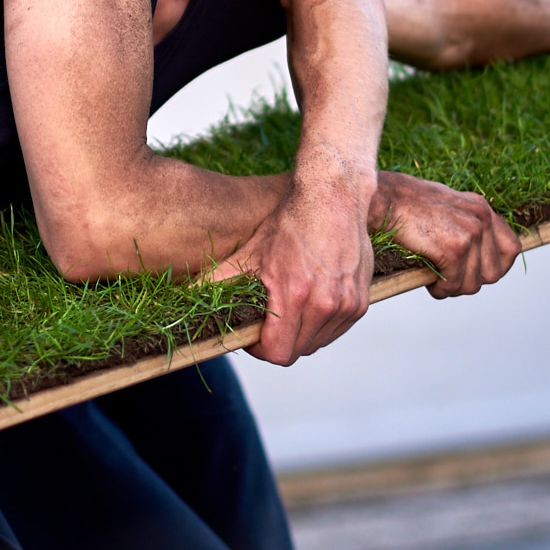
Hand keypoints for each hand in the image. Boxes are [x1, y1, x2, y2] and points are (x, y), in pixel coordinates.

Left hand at [206, 175, 373, 365]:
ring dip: (302, 333)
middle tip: (270, 319)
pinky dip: (322, 323)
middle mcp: (325, 304)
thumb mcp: (251, 251)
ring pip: (317, 343)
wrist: (333, 197)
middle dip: (279, 341)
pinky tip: (311, 299)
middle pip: (297, 351)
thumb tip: (188, 295)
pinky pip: (336, 330)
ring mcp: (347, 304)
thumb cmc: (292, 222)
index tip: (255, 333)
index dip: (262, 349)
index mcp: (294, 294)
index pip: (278, 353)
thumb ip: (220, 279)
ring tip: (291, 305)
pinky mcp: (361, 301)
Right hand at [373, 172, 519, 297]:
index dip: (496, 267)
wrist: (384, 199)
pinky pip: (454, 284)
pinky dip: (440, 288)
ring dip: (452, 288)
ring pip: (473, 284)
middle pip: (493, 273)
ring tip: (435, 279)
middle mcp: (481, 218)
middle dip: (470, 282)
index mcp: (482, 208)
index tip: (476, 273)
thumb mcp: (448, 208)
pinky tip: (428, 280)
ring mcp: (470, 233)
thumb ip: (466, 226)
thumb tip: (476, 260)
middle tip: (448, 279)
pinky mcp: (454, 248)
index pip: (511, 249)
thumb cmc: (407, 205)